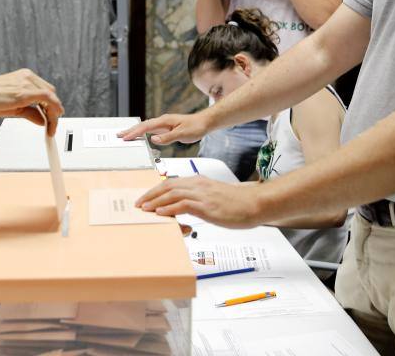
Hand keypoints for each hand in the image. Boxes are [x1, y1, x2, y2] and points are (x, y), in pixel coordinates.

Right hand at [0, 69, 63, 135]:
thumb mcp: (14, 107)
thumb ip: (30, 113)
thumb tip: (43, 121)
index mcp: (24, 77)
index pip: (45, 90)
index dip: (51, 105)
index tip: (51, 117)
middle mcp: (28, 77)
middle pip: (51, 93)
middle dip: (53, 110)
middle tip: (52, 125)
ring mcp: (27, 82)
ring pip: (51, 96)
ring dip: (54, 113)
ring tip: (51, 127)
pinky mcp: (25, 91)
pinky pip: (48, 98)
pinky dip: (54, 110)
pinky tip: (53, 121)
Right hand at [117, 112, 211, 144]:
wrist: (204, 122)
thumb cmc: (195, 127)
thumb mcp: (182, 134)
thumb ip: (168, 137)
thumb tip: (153, 139)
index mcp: (164, 121)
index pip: (146, 127)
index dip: (135, 133)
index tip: (126, 138)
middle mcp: (162, 121)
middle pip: (142, 125)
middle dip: (130, 130)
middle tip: (119, 135)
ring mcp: (163, 124)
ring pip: (146, 127)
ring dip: (135, 131)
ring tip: (125, 135)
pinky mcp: (166, 127)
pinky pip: (151, 129)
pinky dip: (142, 132)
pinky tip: (140, 135)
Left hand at [135, 176, 260, 227]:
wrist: (255, 204)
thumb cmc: (237, 203)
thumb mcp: (213, 198)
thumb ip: (198, 200)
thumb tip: (185, 208)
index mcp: (199, 182)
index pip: (171, 182)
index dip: (156, 190)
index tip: (146, 198)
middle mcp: (198, 185)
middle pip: (168, 186)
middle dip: (151, 195)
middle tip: (139, 203)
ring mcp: (202, 195)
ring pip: (172, 194)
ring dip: (156, 202)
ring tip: (145, 209)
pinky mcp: (207, 206)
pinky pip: (183, 205)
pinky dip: (170, 208)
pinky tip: (161, 213)